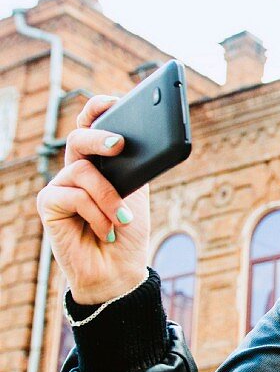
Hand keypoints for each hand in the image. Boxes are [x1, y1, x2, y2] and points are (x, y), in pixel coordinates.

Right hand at [36, 95, 150, 304]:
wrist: (118, 270)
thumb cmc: (128, 233)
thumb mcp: (138, 194)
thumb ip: (133, 167)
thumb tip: (140, 138)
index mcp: (100, 163)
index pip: (92, 125)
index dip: (98, 108)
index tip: (115, 101)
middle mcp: (77, 170)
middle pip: (78, 138)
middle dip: (98, 137)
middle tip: (118, 144)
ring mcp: (60, 185)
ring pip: (83, 172)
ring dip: (109, 198)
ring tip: (120, 220)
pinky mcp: (47, 204)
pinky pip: (72, 195)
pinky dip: (95, 214)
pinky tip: (102, 231)